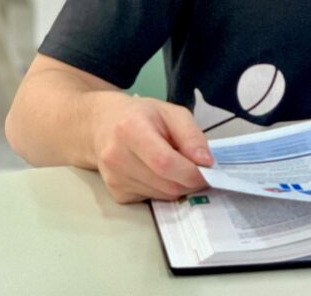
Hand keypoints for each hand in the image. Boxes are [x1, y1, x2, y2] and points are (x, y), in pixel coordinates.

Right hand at [90, 92, 213, 203]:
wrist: (101, 125)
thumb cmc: (141, 115)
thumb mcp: (171, 113)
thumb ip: (191, 135)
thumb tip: (206, 162)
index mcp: (130, 130)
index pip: (165, 162)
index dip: (191, 172)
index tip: (208, 170)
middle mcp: (117, 157)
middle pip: (166, 184)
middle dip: (190, 181)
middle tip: (199, 170)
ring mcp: (114, 178)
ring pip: (162, 195)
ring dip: (177, 185)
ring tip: (176, 166)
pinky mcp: (116, 193)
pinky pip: (152, 199)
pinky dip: (163, 189)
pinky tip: (157, 172)